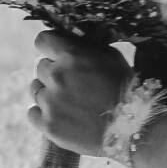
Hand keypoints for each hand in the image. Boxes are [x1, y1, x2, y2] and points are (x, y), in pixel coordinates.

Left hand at [29, 30, 130, 154]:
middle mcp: (56, 76)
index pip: (42, 40)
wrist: (134, 127)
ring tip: (70, 101)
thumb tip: (72, 40)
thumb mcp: (111, 57)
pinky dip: (44, 114)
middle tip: (73, 83)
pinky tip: (61, 115)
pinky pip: (32, 113)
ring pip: (35, 89)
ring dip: (48, 92)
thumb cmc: (126, 88)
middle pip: (40, 67)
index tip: (57, 53)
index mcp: (71, 55)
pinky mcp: (48, 125)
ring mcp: (50, 102)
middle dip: (54, 72)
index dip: (50, 46)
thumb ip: (86, 47)